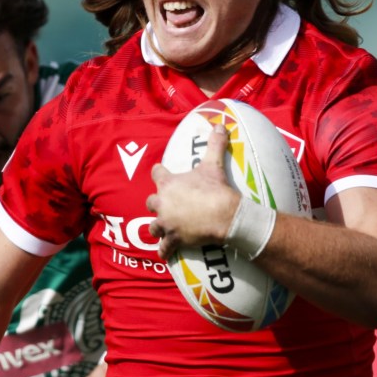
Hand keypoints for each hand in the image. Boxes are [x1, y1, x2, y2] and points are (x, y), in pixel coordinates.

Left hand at [147, 124, 240, 259]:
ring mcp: (167, 222)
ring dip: (158, 227)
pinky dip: (164, 250)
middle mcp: (163, 203)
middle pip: (150, 202)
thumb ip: (215, 144)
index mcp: (169, 183)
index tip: (161, 173)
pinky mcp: (174, 238)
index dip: (159, 173)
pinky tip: (163, 252)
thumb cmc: (216, 189)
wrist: (225, 215)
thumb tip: (220, 124)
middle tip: (165, 204)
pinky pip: (164, 247)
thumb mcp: (213, 164)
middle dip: (157, 203)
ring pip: (153, 226)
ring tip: (163, 228)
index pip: (156, 173)